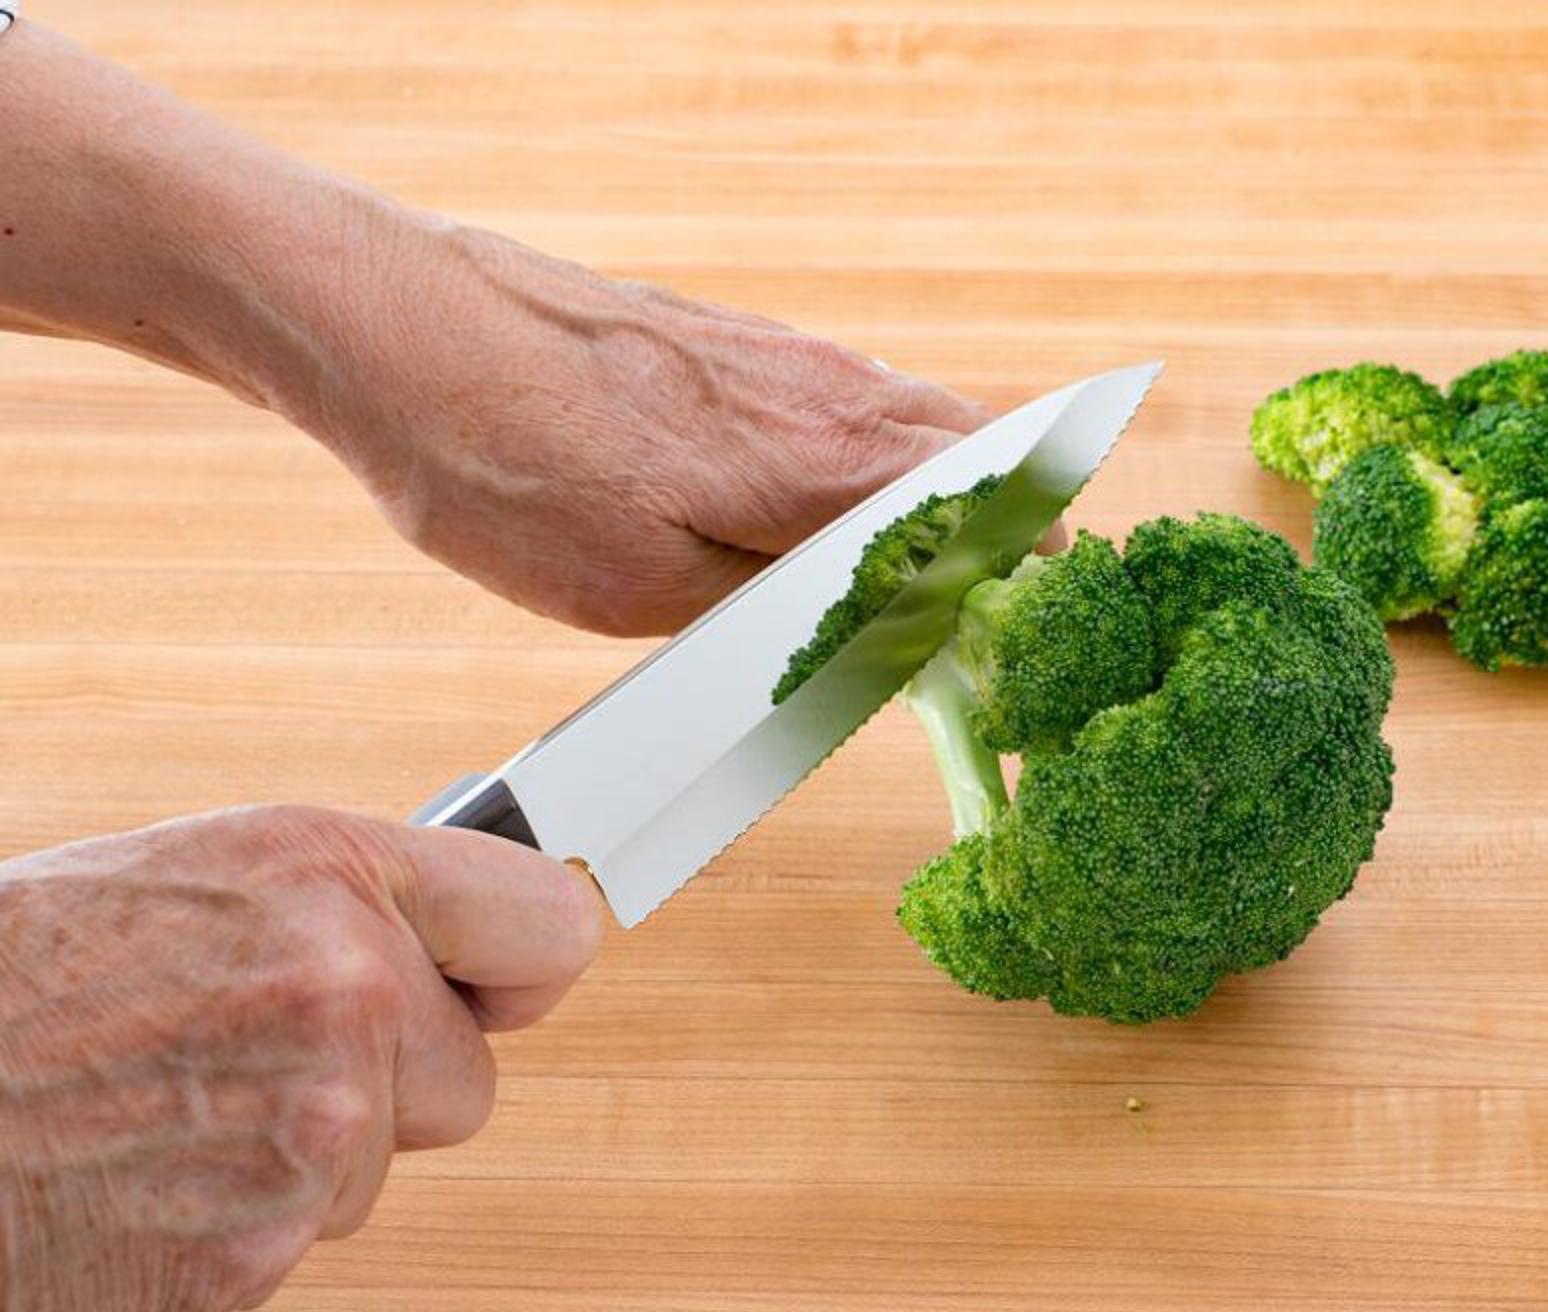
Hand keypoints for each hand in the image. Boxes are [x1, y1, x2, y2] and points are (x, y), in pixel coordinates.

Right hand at [0, 806, 603, 1311]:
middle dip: (391, 1080)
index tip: (499, 986)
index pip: (548, 922)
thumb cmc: (22, 979)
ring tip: (173, 1106)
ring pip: (382, 1160)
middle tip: (254, 1057)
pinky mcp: (266, 1241)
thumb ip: (341, 903)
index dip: (520, 966)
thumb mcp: (197, 876)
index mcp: (325, 869)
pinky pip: (310, 1232)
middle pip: (471, 1074)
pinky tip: (154, 1171)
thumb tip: (456, 940)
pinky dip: (243, 1220)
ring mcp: (315, 1119)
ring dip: (305, 1152)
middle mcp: (342, 982)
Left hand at [297, 223, 990, 635]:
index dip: (1032, 559)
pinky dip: (851, 467)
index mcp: (825, 457)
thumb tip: (882, 622)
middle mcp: (821, 386)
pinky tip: (799, 521)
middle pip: (967, 448)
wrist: (394, 331)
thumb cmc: (504, 463)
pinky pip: (833, 406)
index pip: (995, 493)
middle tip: (969, 610)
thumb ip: (782, 607)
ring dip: (919, 499)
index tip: (1027, 622)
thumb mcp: (647, 590)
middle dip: (990, 529)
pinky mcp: (724, 343)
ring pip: (900, 423)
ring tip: (890, 579)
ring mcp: (774, 353)